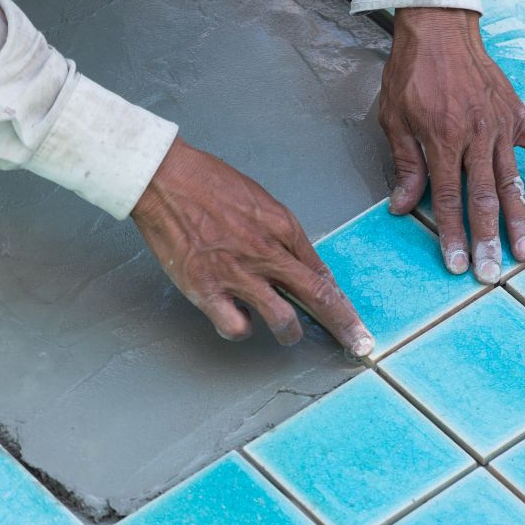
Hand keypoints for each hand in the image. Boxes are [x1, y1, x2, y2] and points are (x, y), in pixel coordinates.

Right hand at [132, 137, 374, 355]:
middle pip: (318, 297)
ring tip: (284, 332)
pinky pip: (235, 327)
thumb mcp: (261, 202)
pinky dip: (240, 329)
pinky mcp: (206, 289)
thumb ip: (284, 236)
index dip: (343, 303)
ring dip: (288, 333)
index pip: (322, 274)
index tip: (355, 323)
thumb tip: (304, 266)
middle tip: (358, 345)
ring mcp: (237, 274)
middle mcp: (266, 253)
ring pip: (282, 320)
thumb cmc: (210, 184)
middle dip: (344, 326)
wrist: (165, 179)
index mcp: (283, 229)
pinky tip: (237, 319)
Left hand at [379, 7, 524, 282]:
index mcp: (442, 140)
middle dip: (487, 239)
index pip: (448, 198)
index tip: (457, 264)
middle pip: (483, 198)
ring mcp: (500, 126)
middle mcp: (475, 137)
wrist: (439, 28)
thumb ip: (404, 164)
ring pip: (512, 181)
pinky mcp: (517, 114)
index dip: (452, 234)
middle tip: (493, 274)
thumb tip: (401, 207)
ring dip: (520, 220)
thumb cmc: (411, 74)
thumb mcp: (394, 119)